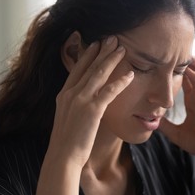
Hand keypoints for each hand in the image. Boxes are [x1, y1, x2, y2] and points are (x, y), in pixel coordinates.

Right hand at [47, 37, 133, 166]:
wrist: (62, 156)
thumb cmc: (67, 141)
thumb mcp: (67, 117)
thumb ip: (75, 105)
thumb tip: (86, 101)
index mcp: (64, 94)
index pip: (77, 69)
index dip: (88, 55)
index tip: (97, 44)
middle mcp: (70, 93)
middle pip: (89, 66)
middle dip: (102, 51)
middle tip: (113, 38)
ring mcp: (80, 100)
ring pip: (98, 74)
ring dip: (111, 59)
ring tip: (122, 48)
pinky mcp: (92, 110)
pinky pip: (109, 91)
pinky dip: (121, 82)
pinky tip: (131, 75)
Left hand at [159, 57, 194, 162]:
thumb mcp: (177, 134)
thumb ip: (165, 126)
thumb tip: (150, 121)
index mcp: (194, 100)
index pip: (185, 79)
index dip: (174, 69)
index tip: (162, 59)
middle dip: (185, 60)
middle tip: (172, 48)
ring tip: (184, 54)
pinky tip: (192, 74)